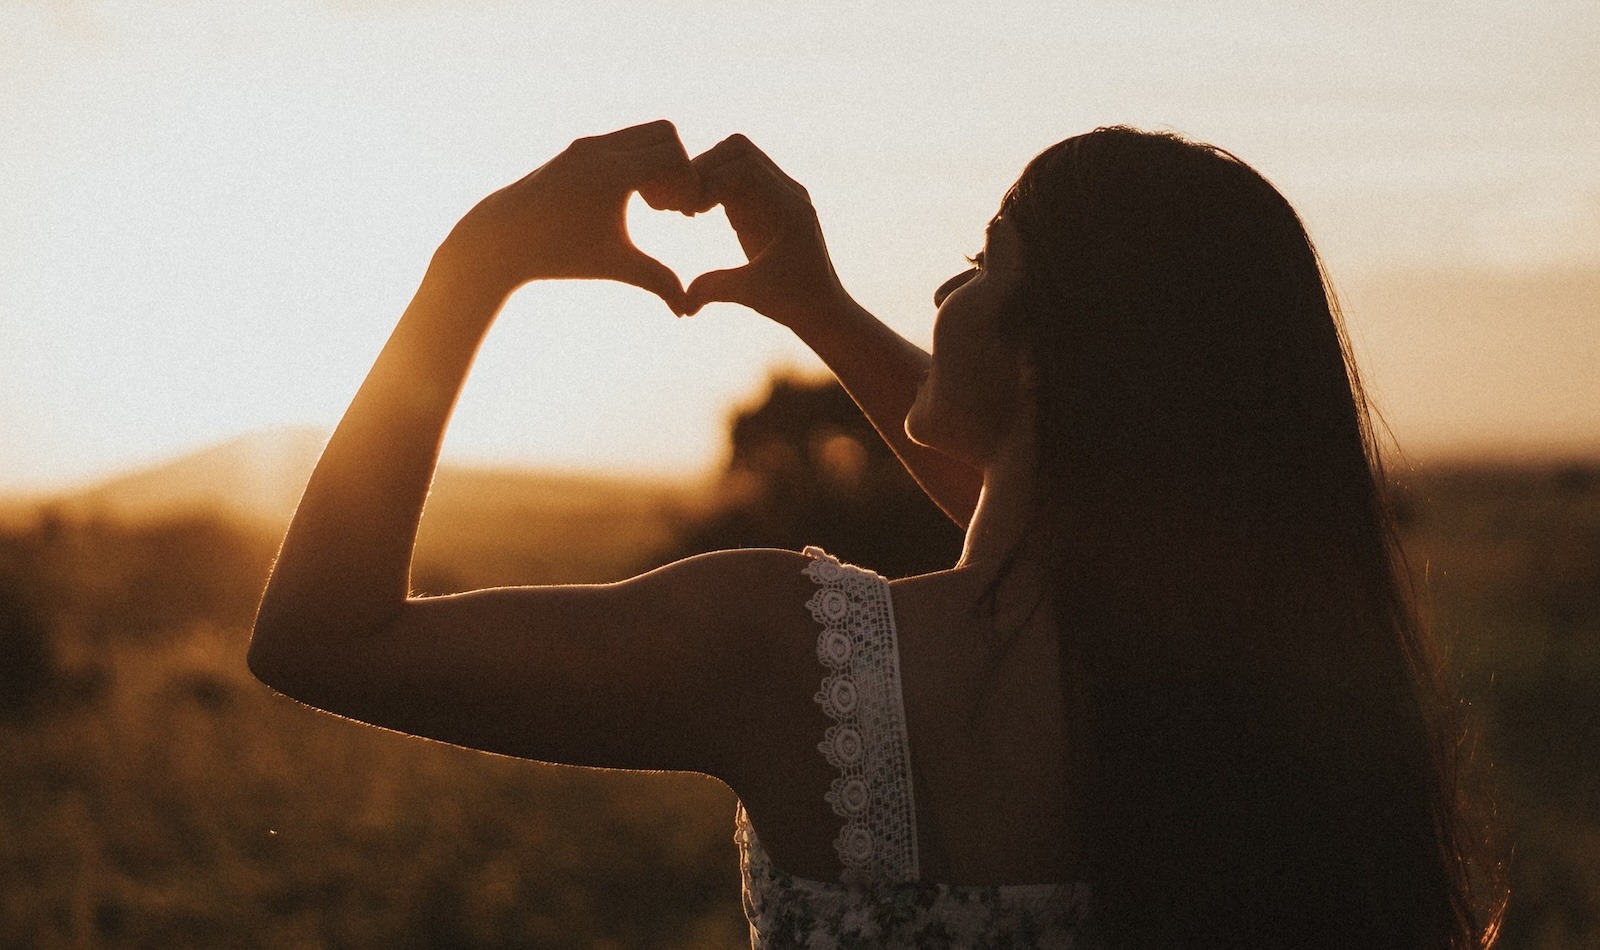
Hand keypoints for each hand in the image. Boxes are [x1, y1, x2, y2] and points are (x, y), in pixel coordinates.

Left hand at [437, 120, 700, 312]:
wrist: (500, 239)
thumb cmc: (558, 254)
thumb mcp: (613, 266)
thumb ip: (656, 280)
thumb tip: (686, 311)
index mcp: (612, 173)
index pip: (674, 155)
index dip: (688, 183)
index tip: (682, 215)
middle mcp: (599, 149)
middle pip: (665, 133)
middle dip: (677, 166)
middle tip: (670, 206)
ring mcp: (586, 145)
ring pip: (643, 134)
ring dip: (656, 162)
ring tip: (651, 204)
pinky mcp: (576, 149)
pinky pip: (621, 141)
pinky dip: (635, 160)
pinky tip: (627, 199)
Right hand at [682, 135, 848, 325]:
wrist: (822, 308)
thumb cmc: (793, 303)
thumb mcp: (752, 295)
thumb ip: (716, 289)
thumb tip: (682, 301)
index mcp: (789, 208)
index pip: (745, 166)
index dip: (710, 180)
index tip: (689, 210)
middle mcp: (788, 192)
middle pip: (739, 149)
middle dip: (704, 169)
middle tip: (684, 204)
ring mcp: (779, 194)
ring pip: (737, 157)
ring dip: (708, 174)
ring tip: (689, 208)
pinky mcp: (767, 201)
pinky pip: (737, 175)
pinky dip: (714, 185)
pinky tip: (699, 212)